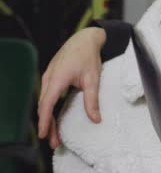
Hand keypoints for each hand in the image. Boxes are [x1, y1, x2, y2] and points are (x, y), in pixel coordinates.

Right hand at [37, 27, 106, 147]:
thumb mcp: (93, 79)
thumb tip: (96, 119)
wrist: (84, 39)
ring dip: (48, 118)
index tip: (44, 134)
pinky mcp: (51, 77)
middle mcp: (49, 78)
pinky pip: (47, 95)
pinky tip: (54, 118)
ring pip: (45, 101)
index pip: (47, 104)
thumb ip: (92, 100)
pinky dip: (49, 108)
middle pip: (44, 106)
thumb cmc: (89, 57)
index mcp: (57, 78)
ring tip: (54, 134)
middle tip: (54, 142)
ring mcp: (48, 76)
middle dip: (48, 125)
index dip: (44, 120)